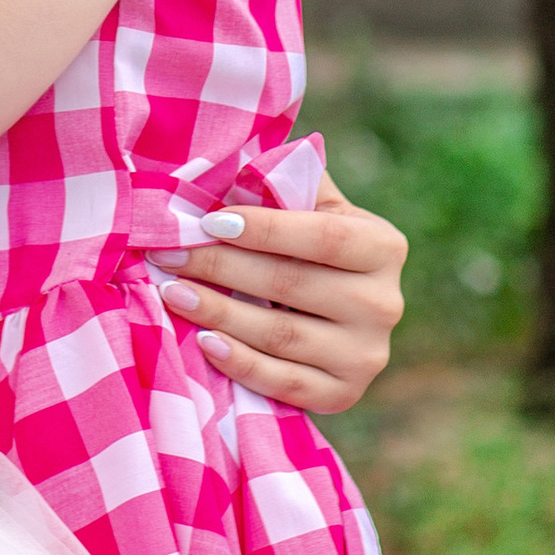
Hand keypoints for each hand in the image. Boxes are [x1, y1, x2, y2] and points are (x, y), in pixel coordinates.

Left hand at [150, 187, 407, 416]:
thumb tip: (235, 159)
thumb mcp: (316, 208)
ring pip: (281, 334)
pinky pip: (284, 383)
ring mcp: (367, 355)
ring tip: (172, 292)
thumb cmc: (312, 246)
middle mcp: (384, 303)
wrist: (341, 315)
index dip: (264, 229)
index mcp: (384, 247)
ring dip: (219, 312)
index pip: (322, 236)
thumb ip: (287, 184)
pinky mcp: (344, 395)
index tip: (208, 221)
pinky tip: (204, 341)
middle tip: (169, 253)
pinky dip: (240, 363)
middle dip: (222, 267)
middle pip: (292, 284)